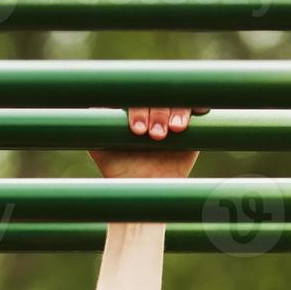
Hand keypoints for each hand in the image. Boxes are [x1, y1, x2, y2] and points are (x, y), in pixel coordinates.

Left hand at [89, 107, 209, 179]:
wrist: (148, 191)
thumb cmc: (122, 174)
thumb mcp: (104, 154)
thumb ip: (97, 133)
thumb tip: (91, 109)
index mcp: (132, 111)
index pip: (135, 100)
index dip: (137, 110)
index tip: (136, 131)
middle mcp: (152, 110)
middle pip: (159, 98)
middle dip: (157, 114)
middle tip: (155, 135)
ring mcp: (172, 115)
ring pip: (178, 101)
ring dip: (177, 111)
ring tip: (174, 130)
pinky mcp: (193, 124)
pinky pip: (198, 108)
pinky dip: (199, 107)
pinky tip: (198, 114)